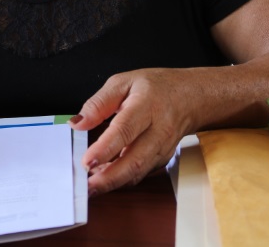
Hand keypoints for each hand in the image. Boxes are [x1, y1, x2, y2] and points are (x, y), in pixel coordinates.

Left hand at [70, 68, 196, 195]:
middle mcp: (158, 131)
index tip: (86, 161)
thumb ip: (98, 103)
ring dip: (113, 182)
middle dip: (109, 177)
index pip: (124, 130)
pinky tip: (105, 177)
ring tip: (91, 185)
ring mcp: (163, 148)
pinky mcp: (162, 159)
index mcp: (146, 106)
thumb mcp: (123, 82)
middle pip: (134, 160)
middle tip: (87, 185)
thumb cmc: (156, 88)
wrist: (191, 97)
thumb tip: (77, 123)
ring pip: (138, 172)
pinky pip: (140, 173)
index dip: (105, 149)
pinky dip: (122, 179)